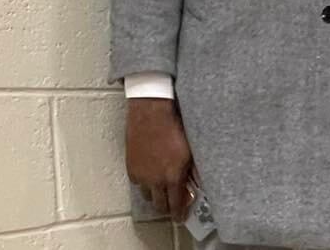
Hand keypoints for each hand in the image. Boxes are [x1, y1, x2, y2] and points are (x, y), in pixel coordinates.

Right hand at [126, 98, 193, 220]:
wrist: (151, 113)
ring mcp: (141, 175)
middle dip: (167, 207)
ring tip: (163, 188)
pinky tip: (152, 174)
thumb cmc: (175, 127)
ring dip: (156, 194)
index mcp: (172, 176)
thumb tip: (198, 182)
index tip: (181, 217)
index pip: (175, 204)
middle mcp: (155, 180)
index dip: (179, 214)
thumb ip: (193, 170)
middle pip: (160, 205)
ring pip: (148, 195)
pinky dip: (146, 183)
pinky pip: (139, 183)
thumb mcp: (190, 150)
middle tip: (173, 205)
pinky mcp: (131, 168)